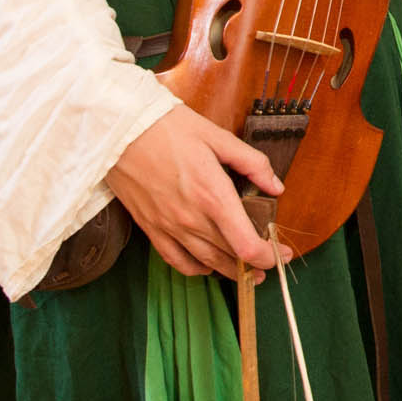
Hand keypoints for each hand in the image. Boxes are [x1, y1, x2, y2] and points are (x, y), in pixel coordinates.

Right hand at [106, 104, 289, 280]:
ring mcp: (169, 228)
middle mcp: (192, 219)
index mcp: (213, 196)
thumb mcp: (218, 137)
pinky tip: (207, 265)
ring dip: (230, 272)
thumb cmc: (169, 128)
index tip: (281, 254)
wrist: (120, 131)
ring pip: (206, 263)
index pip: (247, 245)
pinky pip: (177, 261)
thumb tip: (276, 187)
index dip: (269, 256)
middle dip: (256, 265)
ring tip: (246, 272)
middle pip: (230, 258)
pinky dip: (196, 269)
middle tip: (270, 263)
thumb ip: (252, 164)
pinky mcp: (151, 229)